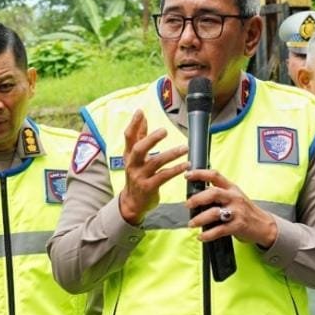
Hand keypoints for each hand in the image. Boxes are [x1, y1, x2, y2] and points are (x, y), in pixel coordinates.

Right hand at [118, 110, 188, 224]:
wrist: (132, 203)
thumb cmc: (136, 176)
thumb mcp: (134, 157)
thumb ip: (139, 137)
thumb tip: (142, 117)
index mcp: (129, 155)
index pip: (129, 137)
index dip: (134, 124)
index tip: (140, 111)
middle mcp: (132, 164)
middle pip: (139, 149)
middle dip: (151, 139)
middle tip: (164, 130)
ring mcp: (140, 176)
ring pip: (155, 162)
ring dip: (171, 154)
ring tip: (185, 148)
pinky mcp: (149, 187)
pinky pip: (164, 176)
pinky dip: (176, 170)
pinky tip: (186, 165)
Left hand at [185, 169, 277, 247]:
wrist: (264, 225)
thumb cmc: (246, 211)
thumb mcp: (235, 197)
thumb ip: (219, 194)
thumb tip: (198, 195)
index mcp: (232, 188)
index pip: (215, 175)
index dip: (200, 174)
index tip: (187, 175)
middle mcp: (234, 198)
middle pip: (213, 193)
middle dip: (197, 199)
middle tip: (188, 205)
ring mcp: (237, 212)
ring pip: (214, 213)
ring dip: (200, 219)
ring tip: (191, 224)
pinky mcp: (238, 226)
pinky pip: (219, 230)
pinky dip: (208, 234)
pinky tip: (201, 236)